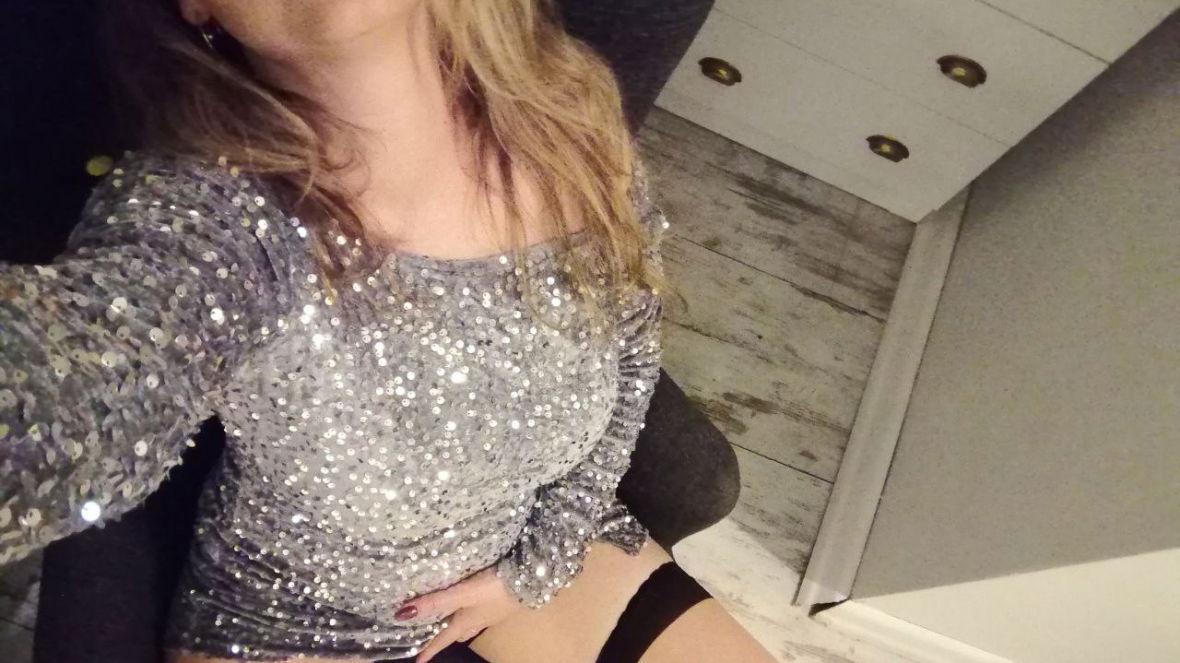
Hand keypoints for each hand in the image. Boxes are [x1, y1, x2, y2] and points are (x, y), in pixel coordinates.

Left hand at [397, 565, 524, 662]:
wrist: (529, 580)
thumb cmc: (494, 590)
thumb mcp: (462, 594)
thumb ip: (436, 602)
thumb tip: (403, 614)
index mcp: (465, 622)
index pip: (442, 639)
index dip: (429, 649)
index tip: (418, 661)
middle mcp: (476, 621)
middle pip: (456, 633)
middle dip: (444, 636)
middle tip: (431, 638)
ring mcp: (490, 613)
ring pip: (470, 624)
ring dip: (459, 624)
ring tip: (450, 621)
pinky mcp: (499, 602)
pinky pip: (481, 612)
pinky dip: (473, 611)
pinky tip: (476, 603)